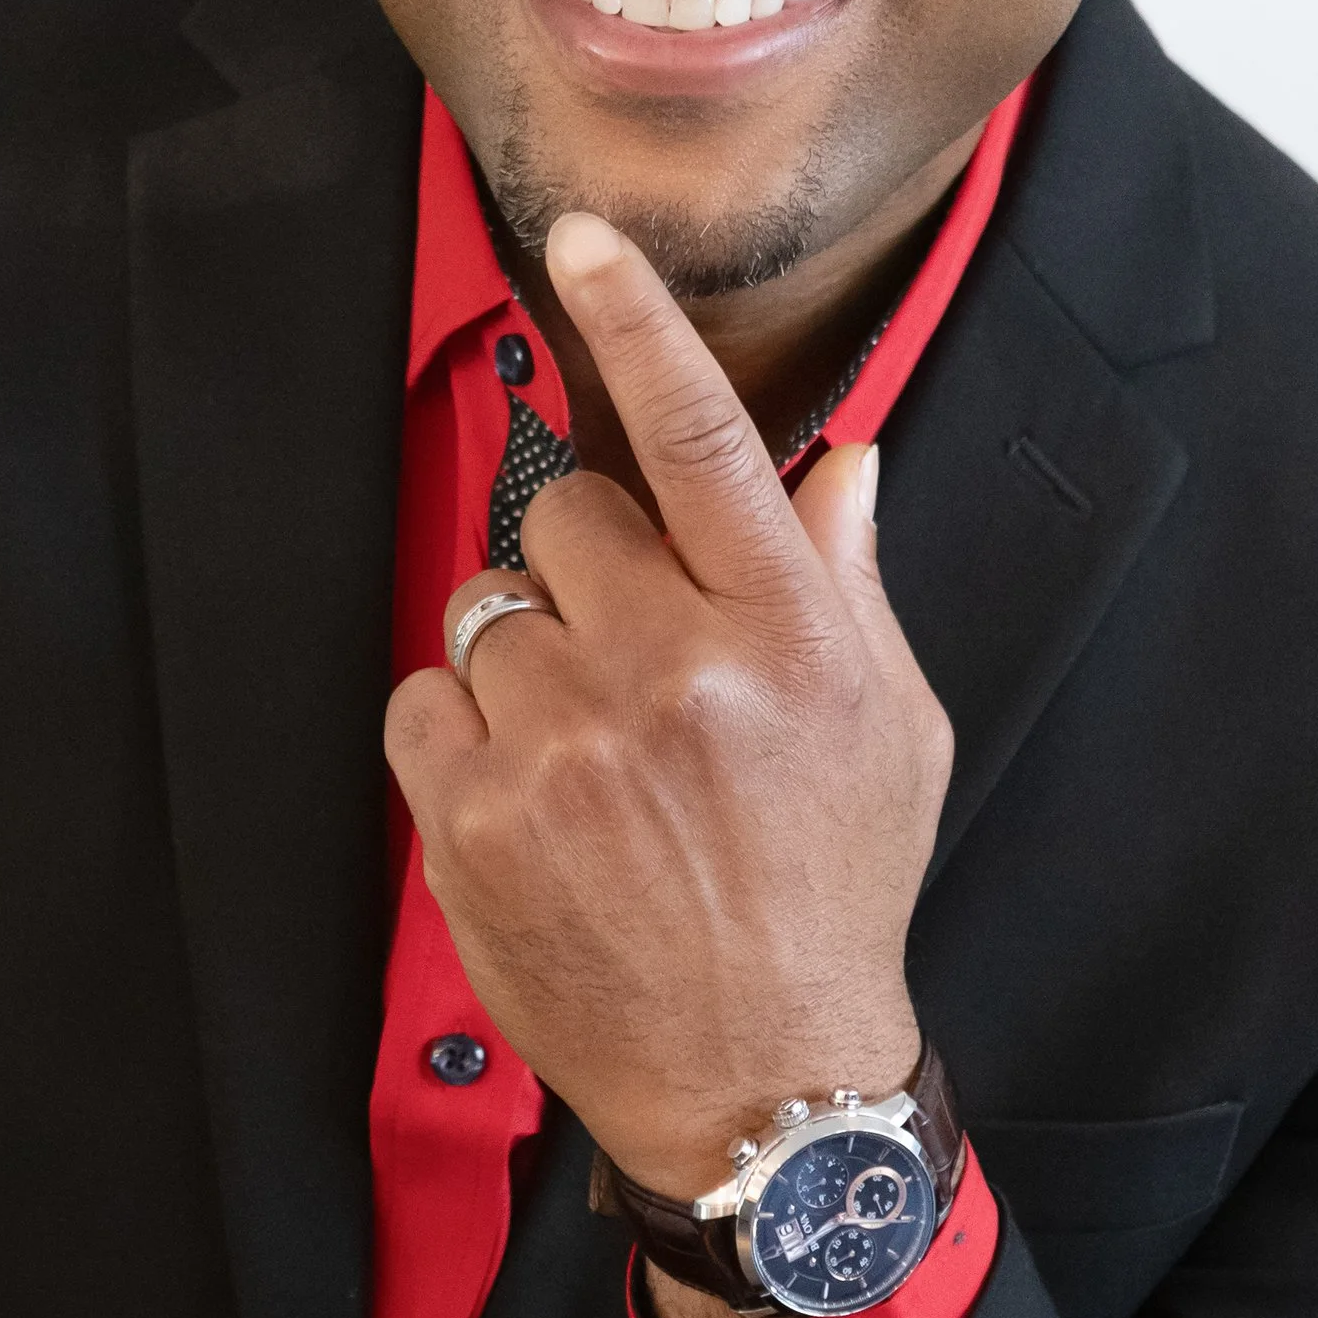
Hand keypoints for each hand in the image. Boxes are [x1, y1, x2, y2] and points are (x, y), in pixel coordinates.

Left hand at [384, 211, 951, 1205]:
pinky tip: (531, 797)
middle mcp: (674, 675)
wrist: (760, 1076)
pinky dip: (463, 733)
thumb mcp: (891, 730)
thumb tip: (838, 462)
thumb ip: (849, 585)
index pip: (699, 438)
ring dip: (528, 661)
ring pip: (493, 610)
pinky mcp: (477, 817)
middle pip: (568, 516)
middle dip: (589, 571)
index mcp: (785, 636)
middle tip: (635, 664)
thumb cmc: (831, 893)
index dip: (636, 323)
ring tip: (592, 754)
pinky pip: (426, 697)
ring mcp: (566, 748)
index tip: (580, 241)